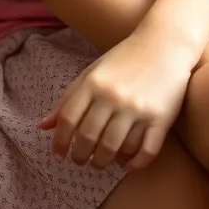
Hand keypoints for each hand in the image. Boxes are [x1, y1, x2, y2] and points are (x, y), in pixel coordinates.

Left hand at [38, 31, 192, 172]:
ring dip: (103, 162)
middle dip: (80, 155)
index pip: (68, 120)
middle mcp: (114, 97)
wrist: (165, 43)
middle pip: (89, 138)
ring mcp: (138, 109)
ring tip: (100, 163)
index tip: (59, 155)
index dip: (60, 141)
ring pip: (114, 149)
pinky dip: (134, 164)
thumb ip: (69, 98)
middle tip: (80, 160)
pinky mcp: (161, 119)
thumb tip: (43, 127)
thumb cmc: (125, 58)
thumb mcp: (93, 72)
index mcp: (94, 83)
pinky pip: (146, 151)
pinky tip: (126, 165)